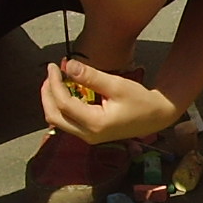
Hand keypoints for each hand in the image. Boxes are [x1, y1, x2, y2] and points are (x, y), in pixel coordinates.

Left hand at [40, 59, 175, 144]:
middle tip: (51, 73)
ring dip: (52, 100)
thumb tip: (69, 66)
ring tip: (56, 80)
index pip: (64, 103)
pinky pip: (67, 121)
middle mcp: (88, 135)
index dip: (54, 83)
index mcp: (95, 123)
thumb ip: (91, 76)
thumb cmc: (140, 100)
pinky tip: (67, 90)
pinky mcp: (89, 134)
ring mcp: (88, 137)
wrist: (156, 117)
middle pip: (54, 116)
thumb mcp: (117, 85)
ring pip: (58, 120)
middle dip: (47, 94)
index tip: (55, 66)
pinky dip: (62, 106)